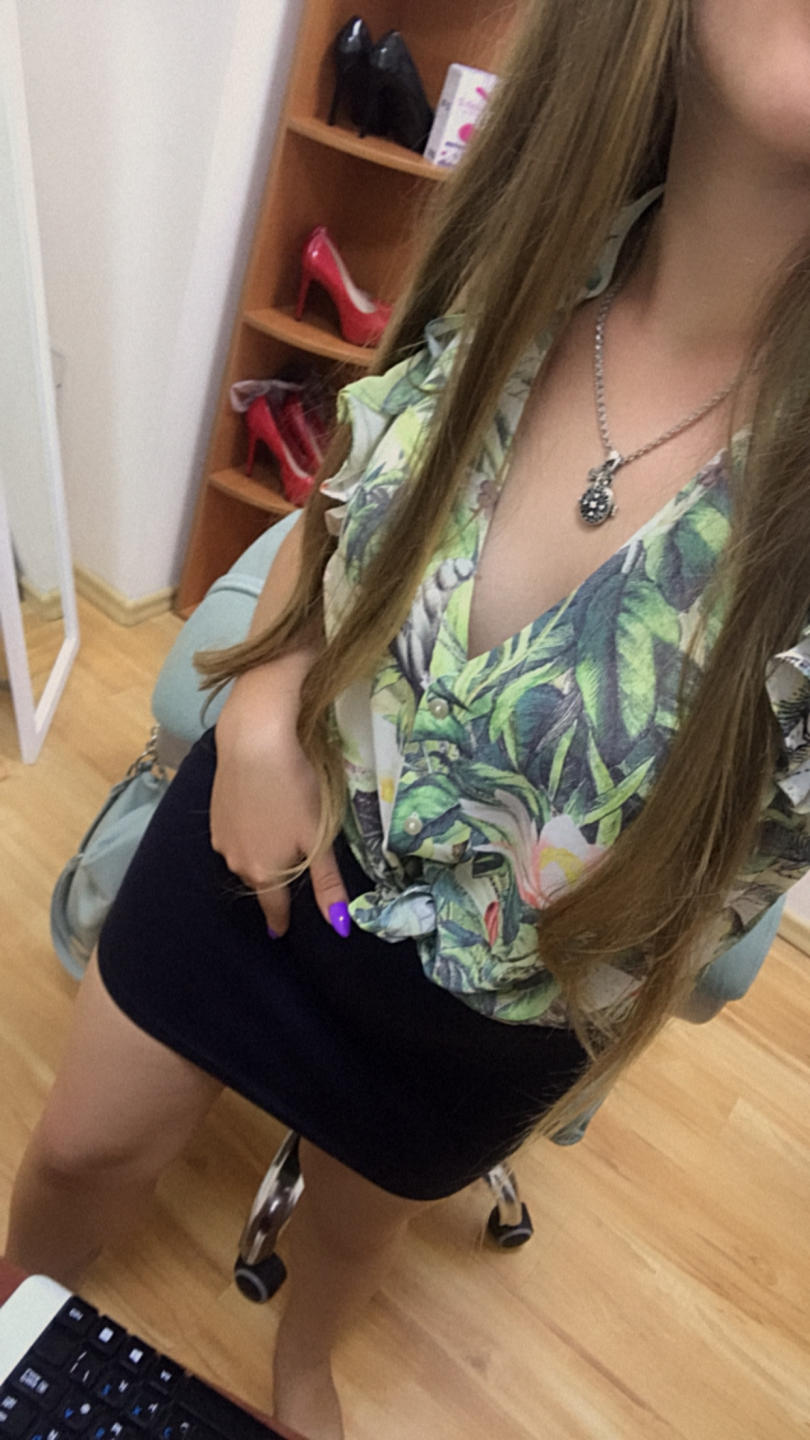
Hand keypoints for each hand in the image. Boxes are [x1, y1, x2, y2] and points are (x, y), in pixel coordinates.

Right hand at [210, 666, 349, 937]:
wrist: (253, 741)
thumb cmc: (293, 790)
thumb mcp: (318, 838)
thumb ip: (327, 883)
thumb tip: (340, 927)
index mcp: (263, 873)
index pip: (273, 908)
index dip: (280, 921)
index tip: (281, 932)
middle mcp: (235, 862)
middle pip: (258, 882)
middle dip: (273, 883)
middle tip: (289, 875)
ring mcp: (220, 838)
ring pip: (244, 858)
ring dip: (259, 857)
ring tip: (276, 841)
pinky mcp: (213, 814)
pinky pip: (233, 836)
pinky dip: (247, 834)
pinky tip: (259, 816)